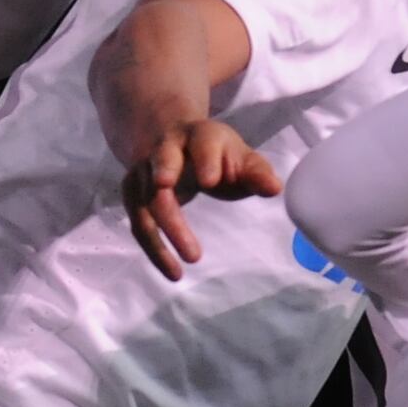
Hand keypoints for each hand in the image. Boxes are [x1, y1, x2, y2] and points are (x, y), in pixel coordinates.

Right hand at [123, 114, 281, 281]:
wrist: (172, 139)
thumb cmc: (216, 155)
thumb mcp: (241, 158)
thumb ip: (257, 173)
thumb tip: (274, 189)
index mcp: (200, 135)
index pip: (202, 143)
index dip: (205, 161)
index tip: (210, 181)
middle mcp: (166, 148)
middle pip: (162, 163)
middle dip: (166, 180)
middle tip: (169, 193)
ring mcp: (144, 171)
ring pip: (146, 200)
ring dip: (164, 232)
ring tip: (191, 260)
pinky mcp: (133, 193)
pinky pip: (138, 223)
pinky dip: (154, 248)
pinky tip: (173, 271)